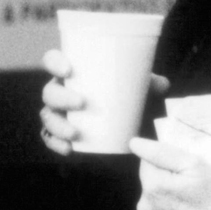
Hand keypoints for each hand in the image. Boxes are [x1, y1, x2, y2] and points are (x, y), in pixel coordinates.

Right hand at [39, 56, 169, 155]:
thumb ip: (149, 84)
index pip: (53, 61)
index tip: (69, 69)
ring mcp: (59, 113)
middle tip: (81, 103)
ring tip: (74, 133)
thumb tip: (163, 84)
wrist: (126, 124)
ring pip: (47, 116)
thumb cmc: (125, 97)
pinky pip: (49, 138)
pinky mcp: (61, 133)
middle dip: (60, 97)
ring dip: (57, 125)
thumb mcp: (138, 89)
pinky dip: (56, 143)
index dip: (54, 62)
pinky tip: (68, 149)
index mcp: (73, 73)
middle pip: (49, 91)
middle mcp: (61, 91)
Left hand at [132, 135, 210, 209]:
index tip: (187, 173)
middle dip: (167, 182)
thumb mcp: (195, 165)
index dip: (169, 164)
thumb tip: (134, 143)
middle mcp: (144, 209)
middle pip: (150, 184)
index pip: (147, 162)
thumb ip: (161, 152)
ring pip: (155, 203)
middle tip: (193, 189)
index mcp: (152, 187)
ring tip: (193, 206)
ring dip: (168, 201)